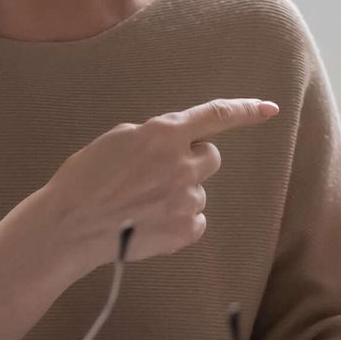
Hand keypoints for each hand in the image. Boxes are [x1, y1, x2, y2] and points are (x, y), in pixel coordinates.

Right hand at [33, 98, 280, 276]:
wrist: (70, 226)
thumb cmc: (85, 179)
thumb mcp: (117, 140)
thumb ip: (154, 136)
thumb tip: (174, 142)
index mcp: (163, 134)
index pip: (216, 116)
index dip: (246, 110)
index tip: (270, 108)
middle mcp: (182, 164)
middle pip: (211, 157)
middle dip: (192, 161)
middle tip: (158, 173)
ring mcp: (186, 200)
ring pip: (198, 191)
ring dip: (178, 193)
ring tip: (142, 203)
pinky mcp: (185, 231)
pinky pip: (196, 220)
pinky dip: (179, 221)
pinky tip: (150, 222)